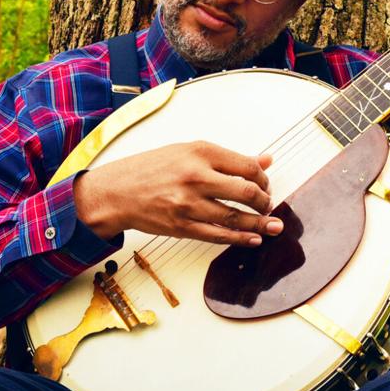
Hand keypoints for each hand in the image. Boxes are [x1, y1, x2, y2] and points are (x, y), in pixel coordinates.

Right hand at [73, 141, 282, 245]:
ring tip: (273, 226)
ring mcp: (188, 204)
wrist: (116, 191)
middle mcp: (196, 176)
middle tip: (268, 205)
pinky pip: (218, 235)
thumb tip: (266, 159)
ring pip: (235, 217)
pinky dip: (240, 238)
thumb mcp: (189, 152)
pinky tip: (253, 239)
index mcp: (200, 152)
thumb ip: (228, 158)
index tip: (265, 184)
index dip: (263, 178)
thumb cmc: (152, 168)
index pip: (247, 166)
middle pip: (246, 192)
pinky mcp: (182, 226)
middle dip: (265, 201)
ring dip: (259, 224)